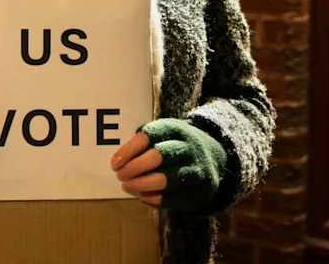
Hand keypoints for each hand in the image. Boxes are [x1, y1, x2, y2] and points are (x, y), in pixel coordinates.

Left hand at [111, 119, 227, 211]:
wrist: (214, 156)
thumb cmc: (176, 145)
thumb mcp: (163, 134)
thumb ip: (143, 143)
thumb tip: (118, 162)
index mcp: (174, 129)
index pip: (148, 136)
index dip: (129, 150)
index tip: (114, 163)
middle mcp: (187, 147)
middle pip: (157, 156)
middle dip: (134, 168)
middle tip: (120, 175)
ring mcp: (195, 169)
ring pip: (164, 179)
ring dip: (141, 184)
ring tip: (127, 186)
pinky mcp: (199, 190)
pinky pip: (173, 198)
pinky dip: (154, 198)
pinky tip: (143, 196)